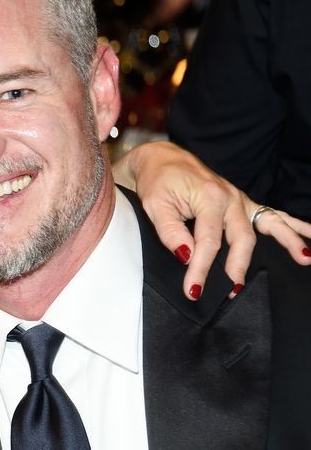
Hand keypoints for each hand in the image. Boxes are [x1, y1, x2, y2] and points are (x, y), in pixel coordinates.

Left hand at [115, 141, 310, 299]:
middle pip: (241, 238)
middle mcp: (230, 197)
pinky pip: (272, 215)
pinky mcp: (242, 202)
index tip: (194, 290)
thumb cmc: (157, 180)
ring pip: (269, 223)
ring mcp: (240, 200)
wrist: (161, 158)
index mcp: (209, 197)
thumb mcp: (154, 205)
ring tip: (304, 258)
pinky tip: (310, 238)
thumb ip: (170, 231)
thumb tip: (186, 255)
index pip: (208, 241)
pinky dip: (292, 226)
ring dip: (288, 241)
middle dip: (238, 267)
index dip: (201, 268)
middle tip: (232, 292)